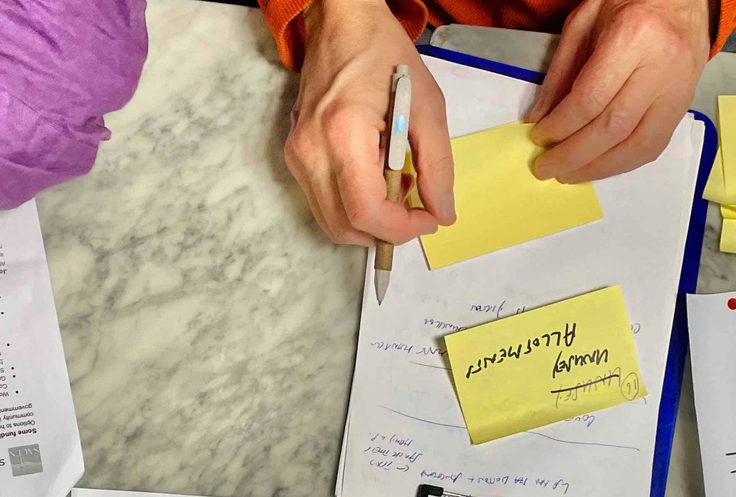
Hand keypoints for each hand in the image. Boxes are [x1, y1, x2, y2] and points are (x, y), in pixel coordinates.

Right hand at [286, 0, 453, 245]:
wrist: (341, 25)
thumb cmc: (385, 57)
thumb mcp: (427, 107)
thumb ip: (437, 166)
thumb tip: (441, 214)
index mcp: (342, 133)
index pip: (366, 212)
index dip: (401, 230)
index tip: (429, 219)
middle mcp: (310, 150)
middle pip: (345, 227)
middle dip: (386, 231)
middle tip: (416, 207)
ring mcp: (297, 155)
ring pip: (332, 223)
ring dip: (370, 221)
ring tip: (396, 186)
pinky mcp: (294, 156)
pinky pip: (324, 203)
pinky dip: (353, 206)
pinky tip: (376, 176)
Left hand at [526, 0, 708, 182]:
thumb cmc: (631, 1)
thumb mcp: (585, 20)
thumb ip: (562, 70)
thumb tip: (540, 117)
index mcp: (634, 36)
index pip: (591, 98)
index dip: (561, 125)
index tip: (539, 136)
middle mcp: (661, 67)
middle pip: (612, 128)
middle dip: (574, 154)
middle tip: (546, 167)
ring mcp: (677, 90)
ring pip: (636, 145)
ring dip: (598, 168)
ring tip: (568, 174)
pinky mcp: (683, 106)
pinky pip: (653, 146)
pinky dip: (622, 163)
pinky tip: (598, 167)